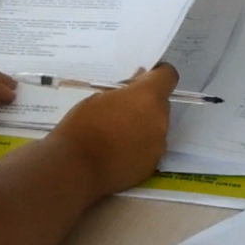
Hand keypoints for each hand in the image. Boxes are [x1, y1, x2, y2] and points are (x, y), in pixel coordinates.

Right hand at [44, 63, 178, 197]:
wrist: (76, 169)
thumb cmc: (82, 127)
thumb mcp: (98, 98)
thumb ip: (123, 92)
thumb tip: (135, 89)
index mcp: (147, 97)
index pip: (168, 76)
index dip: (157, 75)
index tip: (143, 80)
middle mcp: (160, 119)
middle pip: (161, 105)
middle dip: (146, 105)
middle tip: (122, 111)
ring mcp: (159, 145)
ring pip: (156, 128)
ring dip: (143, 127)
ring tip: (116, 136)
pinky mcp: (152, 165)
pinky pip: (150, 149)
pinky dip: (139, 148)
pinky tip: (118, 153)